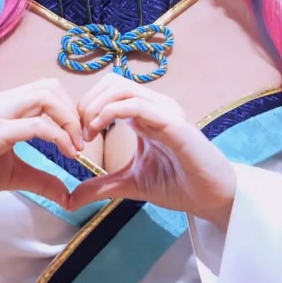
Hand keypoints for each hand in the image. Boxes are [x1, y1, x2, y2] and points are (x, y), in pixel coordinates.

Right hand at [0, 80, 82, 216]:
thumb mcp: (12, 176)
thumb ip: (40, 179)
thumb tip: (67, 195)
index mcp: (4, 106)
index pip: (46, 90)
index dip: (70, 111)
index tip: (79, 140)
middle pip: (51, 86)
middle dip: (75, 112)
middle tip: (83, 142)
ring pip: (46, 97)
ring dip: (70, 121)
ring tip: (75, 149)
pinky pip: (36, 126)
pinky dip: (59, 137)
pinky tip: (65, 155)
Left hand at [69, 74, 236, 226]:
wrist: (210, 198)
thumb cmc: (178, 185)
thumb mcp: (130, 184)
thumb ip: (101, 186)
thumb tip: (71, 200)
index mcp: (145, 115)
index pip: (110, 92)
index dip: (87, 108)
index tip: (77, 137)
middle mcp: (155, 107)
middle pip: (112, 82)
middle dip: (87, 102)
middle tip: (79, 133)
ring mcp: (165, 112)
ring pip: (121, 87)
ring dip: (96, 105)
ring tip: (87, 132)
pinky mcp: (173, 124)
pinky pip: (137, 105)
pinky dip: (111, 111)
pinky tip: (99, 130)